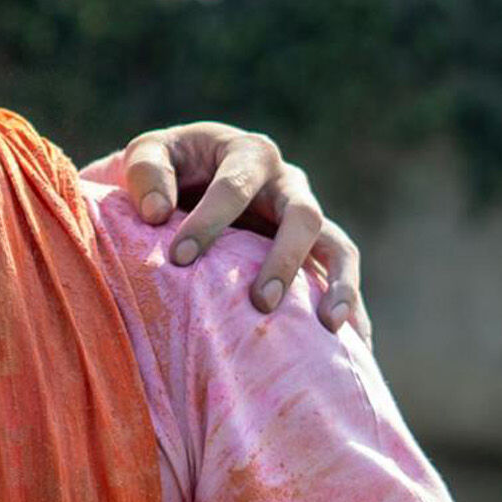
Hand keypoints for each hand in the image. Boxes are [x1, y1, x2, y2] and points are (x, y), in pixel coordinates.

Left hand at [121, 121, 368, 338]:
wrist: (188, 176)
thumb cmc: (167, 168)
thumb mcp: (147, 154)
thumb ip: (146, 172)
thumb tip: (156, 214)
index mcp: (248, 154)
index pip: (235, 187)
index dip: (209, 221)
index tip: (180, 258)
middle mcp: (286, 184)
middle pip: (303, 216)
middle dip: (284, 259)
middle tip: (261, 302)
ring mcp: (306, 217)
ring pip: (337, 247)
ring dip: (336, 285)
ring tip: (327, 326)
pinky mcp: (312, 250)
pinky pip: (339, 278)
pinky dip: (351, 309)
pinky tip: (355, 347)